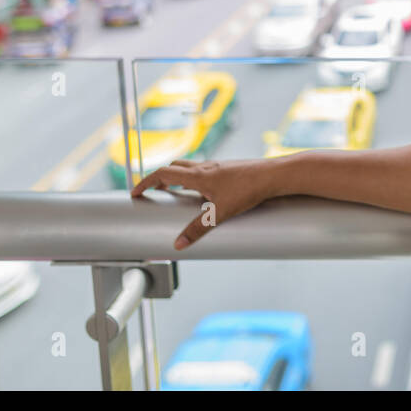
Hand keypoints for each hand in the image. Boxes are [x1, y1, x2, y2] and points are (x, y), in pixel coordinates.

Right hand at [130, 158, 287, 249]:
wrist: (275, 175)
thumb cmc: (249, 190)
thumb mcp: (221, 213)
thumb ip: (198, 229)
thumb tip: (178, 244)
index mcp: (198, 176)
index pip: (163, 174)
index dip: (146, 182)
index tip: (135, 192)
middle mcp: (206, 167)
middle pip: (174, 167)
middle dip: (159, 179)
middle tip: (152, 192)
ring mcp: (218, 166)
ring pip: (189, 167)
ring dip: (177, 177)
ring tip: (174, 193)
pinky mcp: (229, 169)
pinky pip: (204, 171)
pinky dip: (194, 178)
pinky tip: (203, 193)